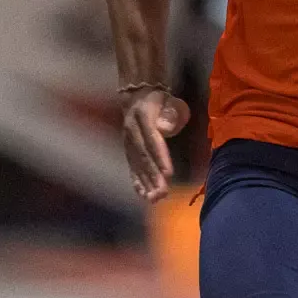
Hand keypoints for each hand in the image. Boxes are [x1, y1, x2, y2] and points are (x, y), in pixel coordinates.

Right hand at [122, 87, 190, 202]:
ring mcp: (127, 141)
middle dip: (153, 176)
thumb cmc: (160, 101)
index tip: (168, 174)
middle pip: (143, 155)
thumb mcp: (169, 100)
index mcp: (142, 115)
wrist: (137, 98)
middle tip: (163, 192)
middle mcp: (131, 130)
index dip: (159, 156)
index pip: (152, 138)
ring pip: (136, 164)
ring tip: (155, 198)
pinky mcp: (127, 151)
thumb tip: (164, 128)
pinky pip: (131, 167)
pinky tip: (144, 195)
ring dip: (146, 183)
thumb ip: (170, 112)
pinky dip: (137, 182)